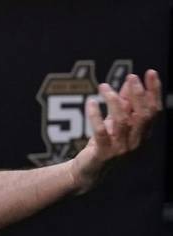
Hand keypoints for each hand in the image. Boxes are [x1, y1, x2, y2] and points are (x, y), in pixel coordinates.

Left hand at [69, 69, 161, 193]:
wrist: (89, 171)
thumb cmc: (104, 143)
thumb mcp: (115, 122)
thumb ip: (124, 104)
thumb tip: (129, 82)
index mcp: (143, 134)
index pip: (154, 111)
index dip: (153, 91)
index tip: (150, 73)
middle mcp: (136, 142)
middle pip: (143, 116)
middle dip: (138, 95)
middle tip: (131, 77)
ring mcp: (121, 149)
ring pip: (123, 122)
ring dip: (114, 102)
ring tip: (104, 87)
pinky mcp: (104, 153)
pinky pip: (101, 132)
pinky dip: (96, 116)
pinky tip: (91, 103)